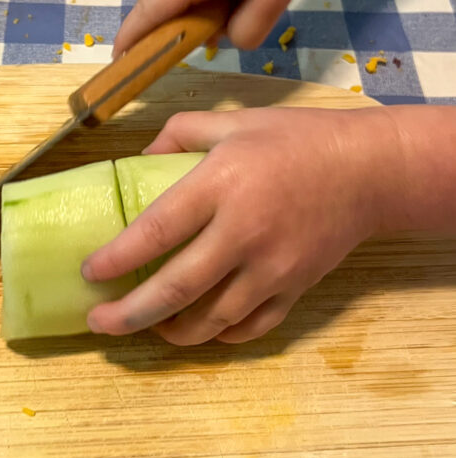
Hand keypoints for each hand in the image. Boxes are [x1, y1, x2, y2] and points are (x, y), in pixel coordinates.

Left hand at [83, 106, 395, 344]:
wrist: (369, 172)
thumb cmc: (294, 142)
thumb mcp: (233, 122)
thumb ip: (179, 133)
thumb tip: (139, 160)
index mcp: (222, 185)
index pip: (156, 230)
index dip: (117, 258)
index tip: (89, 272)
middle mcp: (244, 233)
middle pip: (175, 289)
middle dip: (128, 314)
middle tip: (98, 322)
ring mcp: (272, 269)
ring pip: (211, 320)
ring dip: (169, 331)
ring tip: (145, 326)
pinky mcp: (294, 290)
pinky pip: (250, 328)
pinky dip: (219, 335)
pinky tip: (199, 328)